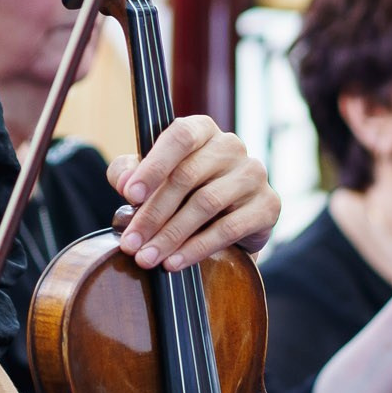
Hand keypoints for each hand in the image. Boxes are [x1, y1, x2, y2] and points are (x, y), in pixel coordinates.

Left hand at [108, 116, 279, 268]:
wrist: (226, 221)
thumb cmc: (181, 191)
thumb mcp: (149, 178)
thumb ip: (128, 172)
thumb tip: (124, 183)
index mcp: (201, 130)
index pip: (179, 136)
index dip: (153, 166)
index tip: (128, 195)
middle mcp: (230, 146)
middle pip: (186, 176)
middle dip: (152, 214)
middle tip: (130, 243)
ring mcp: (253, 174)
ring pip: (206, 203)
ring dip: (171, 235)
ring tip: (147, 258)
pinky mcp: (267, 205)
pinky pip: (229, 228)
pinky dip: (197, 248)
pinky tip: (175, 262)